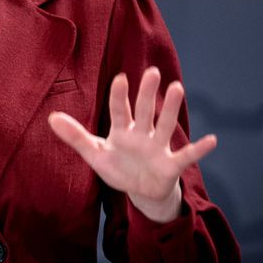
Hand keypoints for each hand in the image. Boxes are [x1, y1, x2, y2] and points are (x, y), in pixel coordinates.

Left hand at [48, 67, 216, 221]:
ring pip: (165, 126)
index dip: (119, 96)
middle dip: (147, 93)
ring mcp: (158, 148)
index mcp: (122, 131)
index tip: (121, 78)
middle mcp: (142, 135)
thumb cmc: (118, 168)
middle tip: (152, 71)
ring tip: (177, 88)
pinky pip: (186, 156)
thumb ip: (75, 136)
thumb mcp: (94, 155)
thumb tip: (51, 118)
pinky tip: (212, 140)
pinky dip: (199, 150)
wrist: (141, 191)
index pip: (119, 111)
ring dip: (170, 109)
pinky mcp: (171, 165)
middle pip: (144, 112)